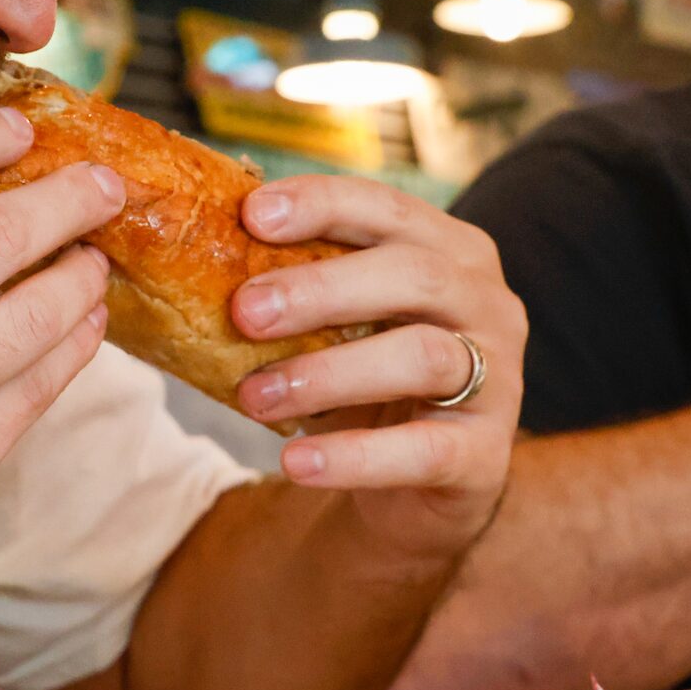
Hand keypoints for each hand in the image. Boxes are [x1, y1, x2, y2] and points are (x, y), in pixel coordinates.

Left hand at [225, 177, 526, 558]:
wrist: (421, 486)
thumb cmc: (368, 384)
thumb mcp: (338, 325)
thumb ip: (296, 288)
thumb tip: (192, 258)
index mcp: (449, 252)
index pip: (388, 209)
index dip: (323, 204)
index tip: (252, 215)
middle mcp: (487, 303)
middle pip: (415, 275)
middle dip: (322, 288)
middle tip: (244, 312)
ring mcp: (498, 379)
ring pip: (424, 358)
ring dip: (329, 373)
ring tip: (254, 396)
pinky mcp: (486, 453)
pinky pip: (425, 450)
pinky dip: (355, 455)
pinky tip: (296, 460)